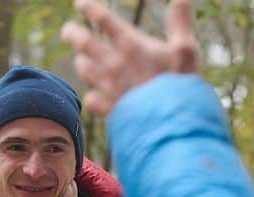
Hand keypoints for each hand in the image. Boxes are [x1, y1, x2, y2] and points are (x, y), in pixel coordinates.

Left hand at [60, 0, 198, 116]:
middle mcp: (114, 64)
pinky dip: (93, 97)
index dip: (90, 9)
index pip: (104, 20)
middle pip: (84, 43)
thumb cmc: (180, 86)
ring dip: (83, 64)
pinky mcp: (110, 110)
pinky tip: (95, 96)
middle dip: (73, 34)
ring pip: (84, 70)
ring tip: (82, 62)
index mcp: (131, 45)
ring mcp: (109, 88)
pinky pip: (92, 100)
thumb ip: (180, 24)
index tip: (80, 4)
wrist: (171, 127)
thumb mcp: (185, 52)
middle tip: (68, 31)